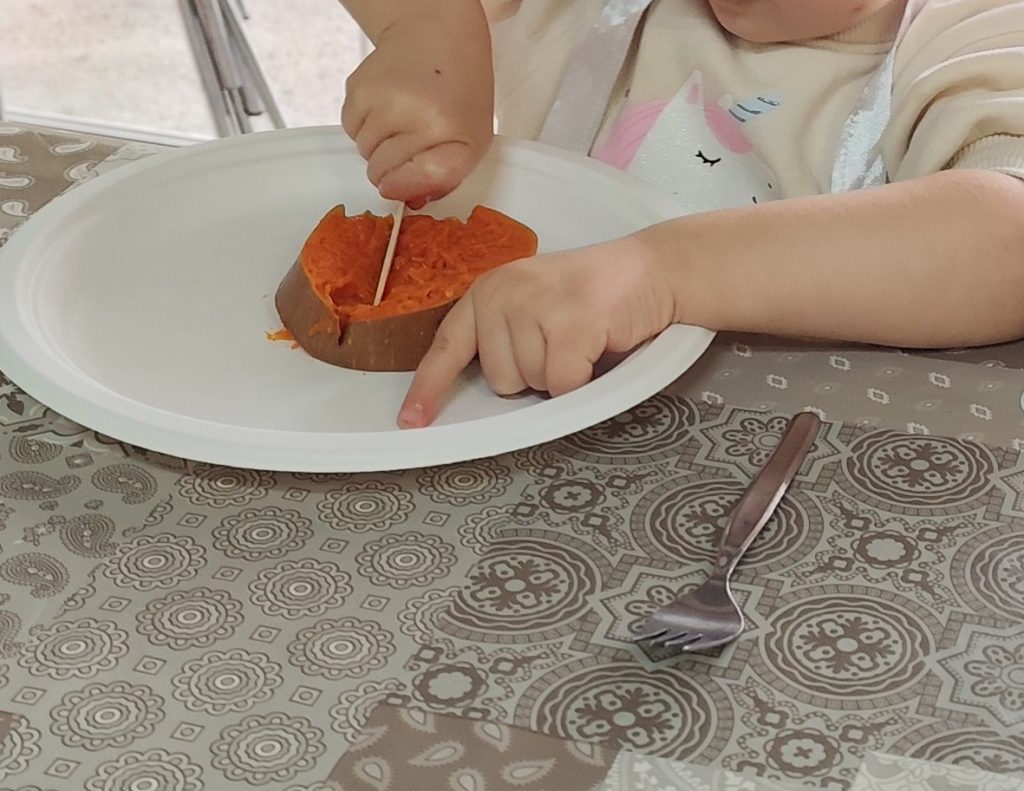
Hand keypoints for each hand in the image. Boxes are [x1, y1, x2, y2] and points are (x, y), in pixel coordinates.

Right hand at [341, 11, 493, 207]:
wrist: (437, 33)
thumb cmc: (460, 92)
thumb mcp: (471, 138)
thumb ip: (444, 177)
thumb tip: (409, 201)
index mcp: (451, 129)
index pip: (416, 179)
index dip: (405, 188)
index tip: (402, 186)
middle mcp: (414, 113)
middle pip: (382, 171)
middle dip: (392, 168)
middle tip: (409, 144)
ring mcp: (382, 98)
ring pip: (364, 153)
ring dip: (378, 146)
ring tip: (401, 121)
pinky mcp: (358, 86)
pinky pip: (350, 130)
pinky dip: (364, 127)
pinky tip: (386, 107)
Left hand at [397, 236, 676, 427]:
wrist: (652, 269)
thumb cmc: (595, 296)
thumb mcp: (534, 305)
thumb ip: (503, 335)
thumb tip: (481, 389)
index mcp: (488, 290)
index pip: (447, 345)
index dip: (429, 387)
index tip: (412, 420)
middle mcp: (503, 292)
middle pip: (499, 379)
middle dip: (534, 375)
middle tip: (564, 341)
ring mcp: (536, 304)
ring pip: (532, 384)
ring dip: (561, 375)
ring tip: (582, 339)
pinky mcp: (571, 321)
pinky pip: (563, 384)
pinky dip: (584, 379)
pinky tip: (597, 345)